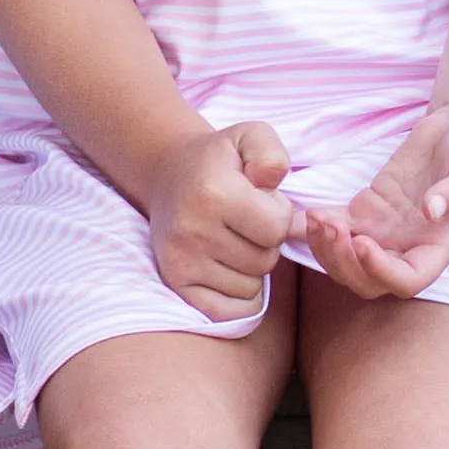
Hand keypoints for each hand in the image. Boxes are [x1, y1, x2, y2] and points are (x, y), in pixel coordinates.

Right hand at [136, 118, 298, 320]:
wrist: (169, 174)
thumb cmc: (219, 159)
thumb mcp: (251, 136)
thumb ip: (272, 153)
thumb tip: (273, 182)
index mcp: (214, 193)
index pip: (277, 228)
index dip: (279, 213)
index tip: (261, 199)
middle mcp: (192, 231)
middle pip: (265, 260)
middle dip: (266, 242)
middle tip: (246, 220)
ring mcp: (180, 261)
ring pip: (251, 287)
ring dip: (253, 267)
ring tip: (235, 239)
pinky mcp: (176, 283)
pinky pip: (229, 312)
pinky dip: (240, 296)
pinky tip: (231, 267)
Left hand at [306, 97, 448, 300]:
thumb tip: (431, 210)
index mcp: (441, 247)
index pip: (407, 280)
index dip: (381, 271)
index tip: (363, 242)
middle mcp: (411, 246)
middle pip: (369, 281)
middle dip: (345, 264)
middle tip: (334, 229)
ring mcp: (388, 228)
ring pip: (347, 260)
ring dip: (327, 249)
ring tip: (318, 219)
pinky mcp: (371, 206)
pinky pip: (340, 227)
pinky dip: (321, 227)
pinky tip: (312, 212)